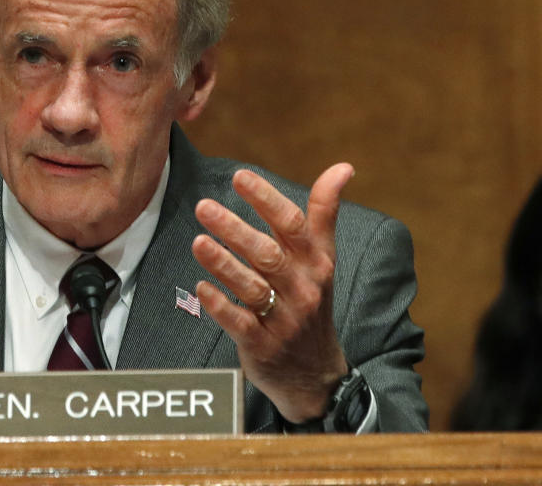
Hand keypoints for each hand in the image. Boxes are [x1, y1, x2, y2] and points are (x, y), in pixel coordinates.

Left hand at [191, 163, 354, 422]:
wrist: (317, 375)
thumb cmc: (311, 303)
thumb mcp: (322, 260)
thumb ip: (323, 214)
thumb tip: (343, 166)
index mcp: (315, 263)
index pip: (293, 225)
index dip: (266, 199)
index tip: (239, 176)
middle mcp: (302, 289)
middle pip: (268, 254)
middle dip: (235, 229)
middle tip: (204, 206)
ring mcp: (283, 319)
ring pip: (253, 288)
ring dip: (224, 264)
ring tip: (198, 242)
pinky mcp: (263, 345)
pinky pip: (240, 323)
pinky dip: (220, 305)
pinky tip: (200, 288)